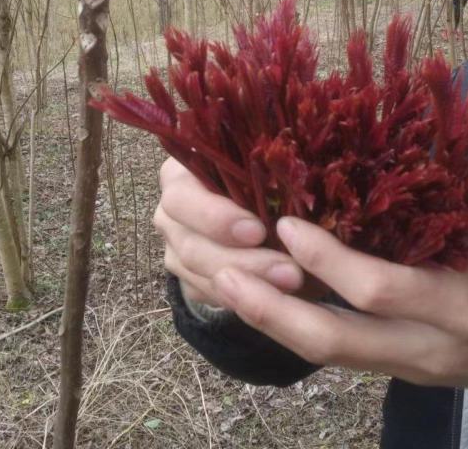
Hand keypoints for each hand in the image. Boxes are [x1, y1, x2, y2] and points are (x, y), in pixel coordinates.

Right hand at [153, 158, 306, 307]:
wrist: (252, 205)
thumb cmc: (259, 175)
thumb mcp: (262, 169)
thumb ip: (269, 173)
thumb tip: (296, 184)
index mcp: (180, 174)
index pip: (182, 197)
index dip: (215, 217)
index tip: (258, 231)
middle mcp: (171, 213)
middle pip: (191, 245)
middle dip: (243, 261)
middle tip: (289, 270)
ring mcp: (175, 249)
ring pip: (202, 277)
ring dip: (250, 284)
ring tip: (293, 282)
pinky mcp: (188, 279)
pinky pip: (211, 297)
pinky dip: (245, 300)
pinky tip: (278, 296)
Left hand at [209, 217, 467, 447]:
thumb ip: (440, 210)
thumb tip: (379, 156)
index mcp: (459, 304)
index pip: (379, 288)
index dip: (327, 258)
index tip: (286, 221)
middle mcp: (425, 346)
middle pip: (334, 342)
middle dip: (272, 311)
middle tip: (224, 272)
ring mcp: (407, 366)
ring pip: (326, 355)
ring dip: (270, 323)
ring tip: (225, 285)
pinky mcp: (398, 370)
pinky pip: (338, 352)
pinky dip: (296, 326)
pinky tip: (265, 297)